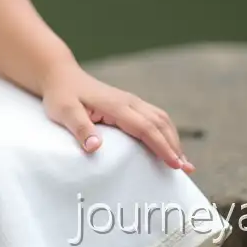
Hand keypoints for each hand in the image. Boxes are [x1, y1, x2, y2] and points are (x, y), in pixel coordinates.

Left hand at [41, 61, 194, 172]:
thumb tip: (96, 147)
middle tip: (186, 170)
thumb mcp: (64, 112)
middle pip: (159, 123)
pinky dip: (167, 132)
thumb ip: (80, 128)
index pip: (145, 128)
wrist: (60, 76)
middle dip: (175, 146)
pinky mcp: (129, 104)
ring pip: (161, 119)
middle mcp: (128, 101)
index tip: (175, 164)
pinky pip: (154, 118)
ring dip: (174, 139)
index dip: (162, 147)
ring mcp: (130, 101)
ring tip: (183, 163)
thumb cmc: (61, 95)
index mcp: (116, 105)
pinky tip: (169, 146)